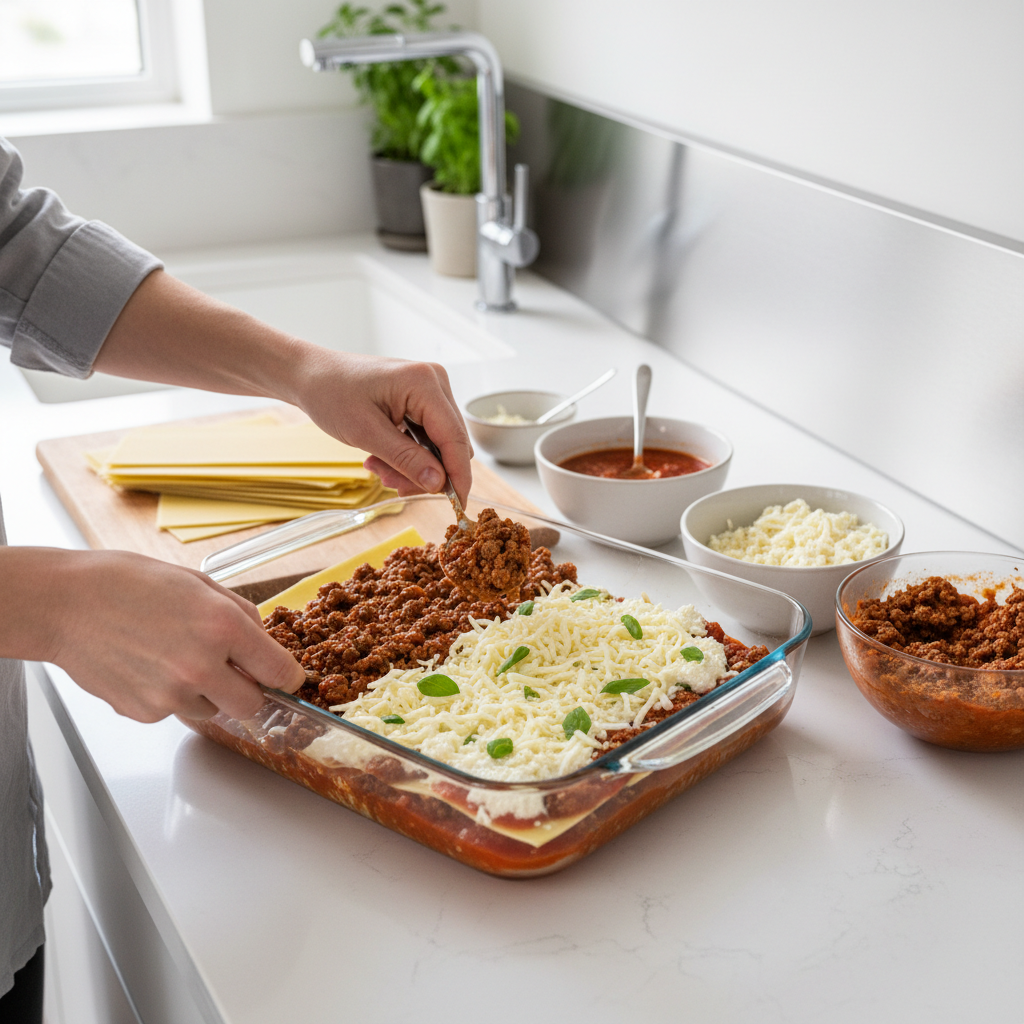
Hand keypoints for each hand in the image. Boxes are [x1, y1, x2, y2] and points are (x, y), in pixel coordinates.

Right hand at [43, 550, 303, 722]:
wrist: (66, 603)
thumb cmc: (127, 584)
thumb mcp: (198, 583)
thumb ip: (239, 614)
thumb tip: (262, 641)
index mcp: (222, 627)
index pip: (279, 670)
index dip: (290, 676)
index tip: (290, 677)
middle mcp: (201, 666)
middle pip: (252, 705)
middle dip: (250, 690)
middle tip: (235, 671)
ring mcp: (171, 695)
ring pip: (213, 711)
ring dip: (208, 693)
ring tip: (177, 657)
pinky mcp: (145, 712)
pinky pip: (175, 712)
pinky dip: (172, 696)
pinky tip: (151, 666)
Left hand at [289, 349, 473, 504]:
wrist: (312, 375)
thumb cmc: (332, 394)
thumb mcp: (366, 433)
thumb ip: (406, 460)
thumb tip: (440, 484)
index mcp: (424, 383)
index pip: (455, 438)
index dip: (458, 476)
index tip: (457, 506)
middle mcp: (435, 382)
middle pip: (451, 444)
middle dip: (426, 472)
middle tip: (392, 485)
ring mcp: (430, 390)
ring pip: (439, 445)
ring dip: (413, 466)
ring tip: (378, 469)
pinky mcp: (422, 400)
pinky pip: (427, 438)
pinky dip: (408, 455)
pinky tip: (381, 458)